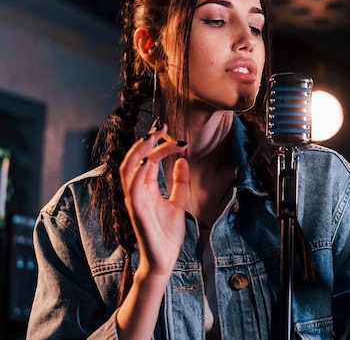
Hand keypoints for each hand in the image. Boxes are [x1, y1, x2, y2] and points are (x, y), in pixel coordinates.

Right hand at [119, 124, 189, 276]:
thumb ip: (180, 183)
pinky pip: (132, 190)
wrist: (165, 258)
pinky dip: (137, 174)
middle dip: (146, 142)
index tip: (179, 139)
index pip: (149, 160)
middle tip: (162, 128)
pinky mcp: (137, 213)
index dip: (161, 146)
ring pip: (128, 171)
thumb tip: (183, 161)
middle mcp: (137, 192)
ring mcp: (135, 202)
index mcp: (145, 188)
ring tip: (153, 138)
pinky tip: (147, 162)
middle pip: (135, 160)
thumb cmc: (167, 233)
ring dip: (139, 152)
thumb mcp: (179, 202)